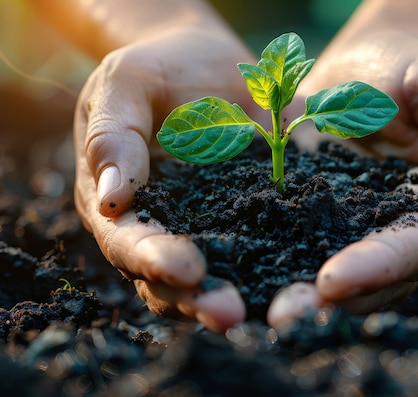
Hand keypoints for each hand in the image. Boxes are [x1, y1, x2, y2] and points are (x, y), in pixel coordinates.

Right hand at [74, 27, 257, 330]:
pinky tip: (306, 279)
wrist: (207, 60)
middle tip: (230, 314)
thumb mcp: (126, 84)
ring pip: (215, 278)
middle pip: (170, 278)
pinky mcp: (251, 221)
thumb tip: (111, 199)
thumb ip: (113, 135)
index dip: (153, 259)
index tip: (187, 268)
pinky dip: (280, 269)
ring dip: (241, 296)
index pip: (128, 242)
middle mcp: (162, 229)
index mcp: (118, 205)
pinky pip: (262, 252)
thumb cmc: (156, 66)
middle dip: (198, 298)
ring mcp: (208, 230)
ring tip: (271, 310)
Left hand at [267, 30, 417, 327]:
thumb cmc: (416, 68)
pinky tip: (234, 272)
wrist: (369, 61)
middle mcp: (397, 231)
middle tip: (283, 316)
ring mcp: (352, 227)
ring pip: (330, 272)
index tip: (333, 281)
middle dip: (327, 300)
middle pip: (371, 279)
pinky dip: (268, 259)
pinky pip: (292, 241)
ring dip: (295, 292)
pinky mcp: (313, 214)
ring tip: (255, 309)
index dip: (377, 268)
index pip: (414, 249)